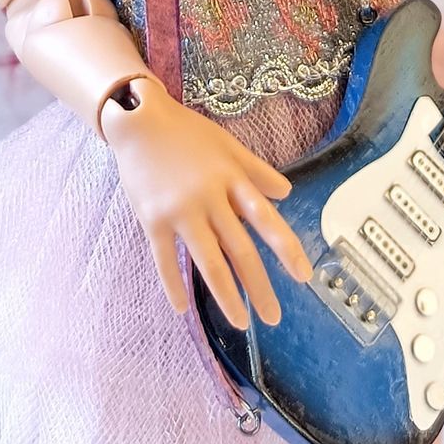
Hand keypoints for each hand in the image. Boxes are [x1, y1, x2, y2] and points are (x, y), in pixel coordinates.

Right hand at [102, 77, 313, 329]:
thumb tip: (287, 194)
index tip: (304, 277)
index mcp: (231, 179)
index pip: (265, 219)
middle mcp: (209, 198)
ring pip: (208, 261)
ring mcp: (180, 211)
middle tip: (273, 318)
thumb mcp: (228, 145)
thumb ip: (257, 171)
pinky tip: (182, 309)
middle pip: (239, 249)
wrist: (138, 120)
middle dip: (259, 286)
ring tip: (240, 322)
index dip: (286, 248)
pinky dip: (173, 285)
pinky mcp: (152, 219)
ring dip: (226, 295)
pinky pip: (164, 259)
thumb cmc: (187, 133)